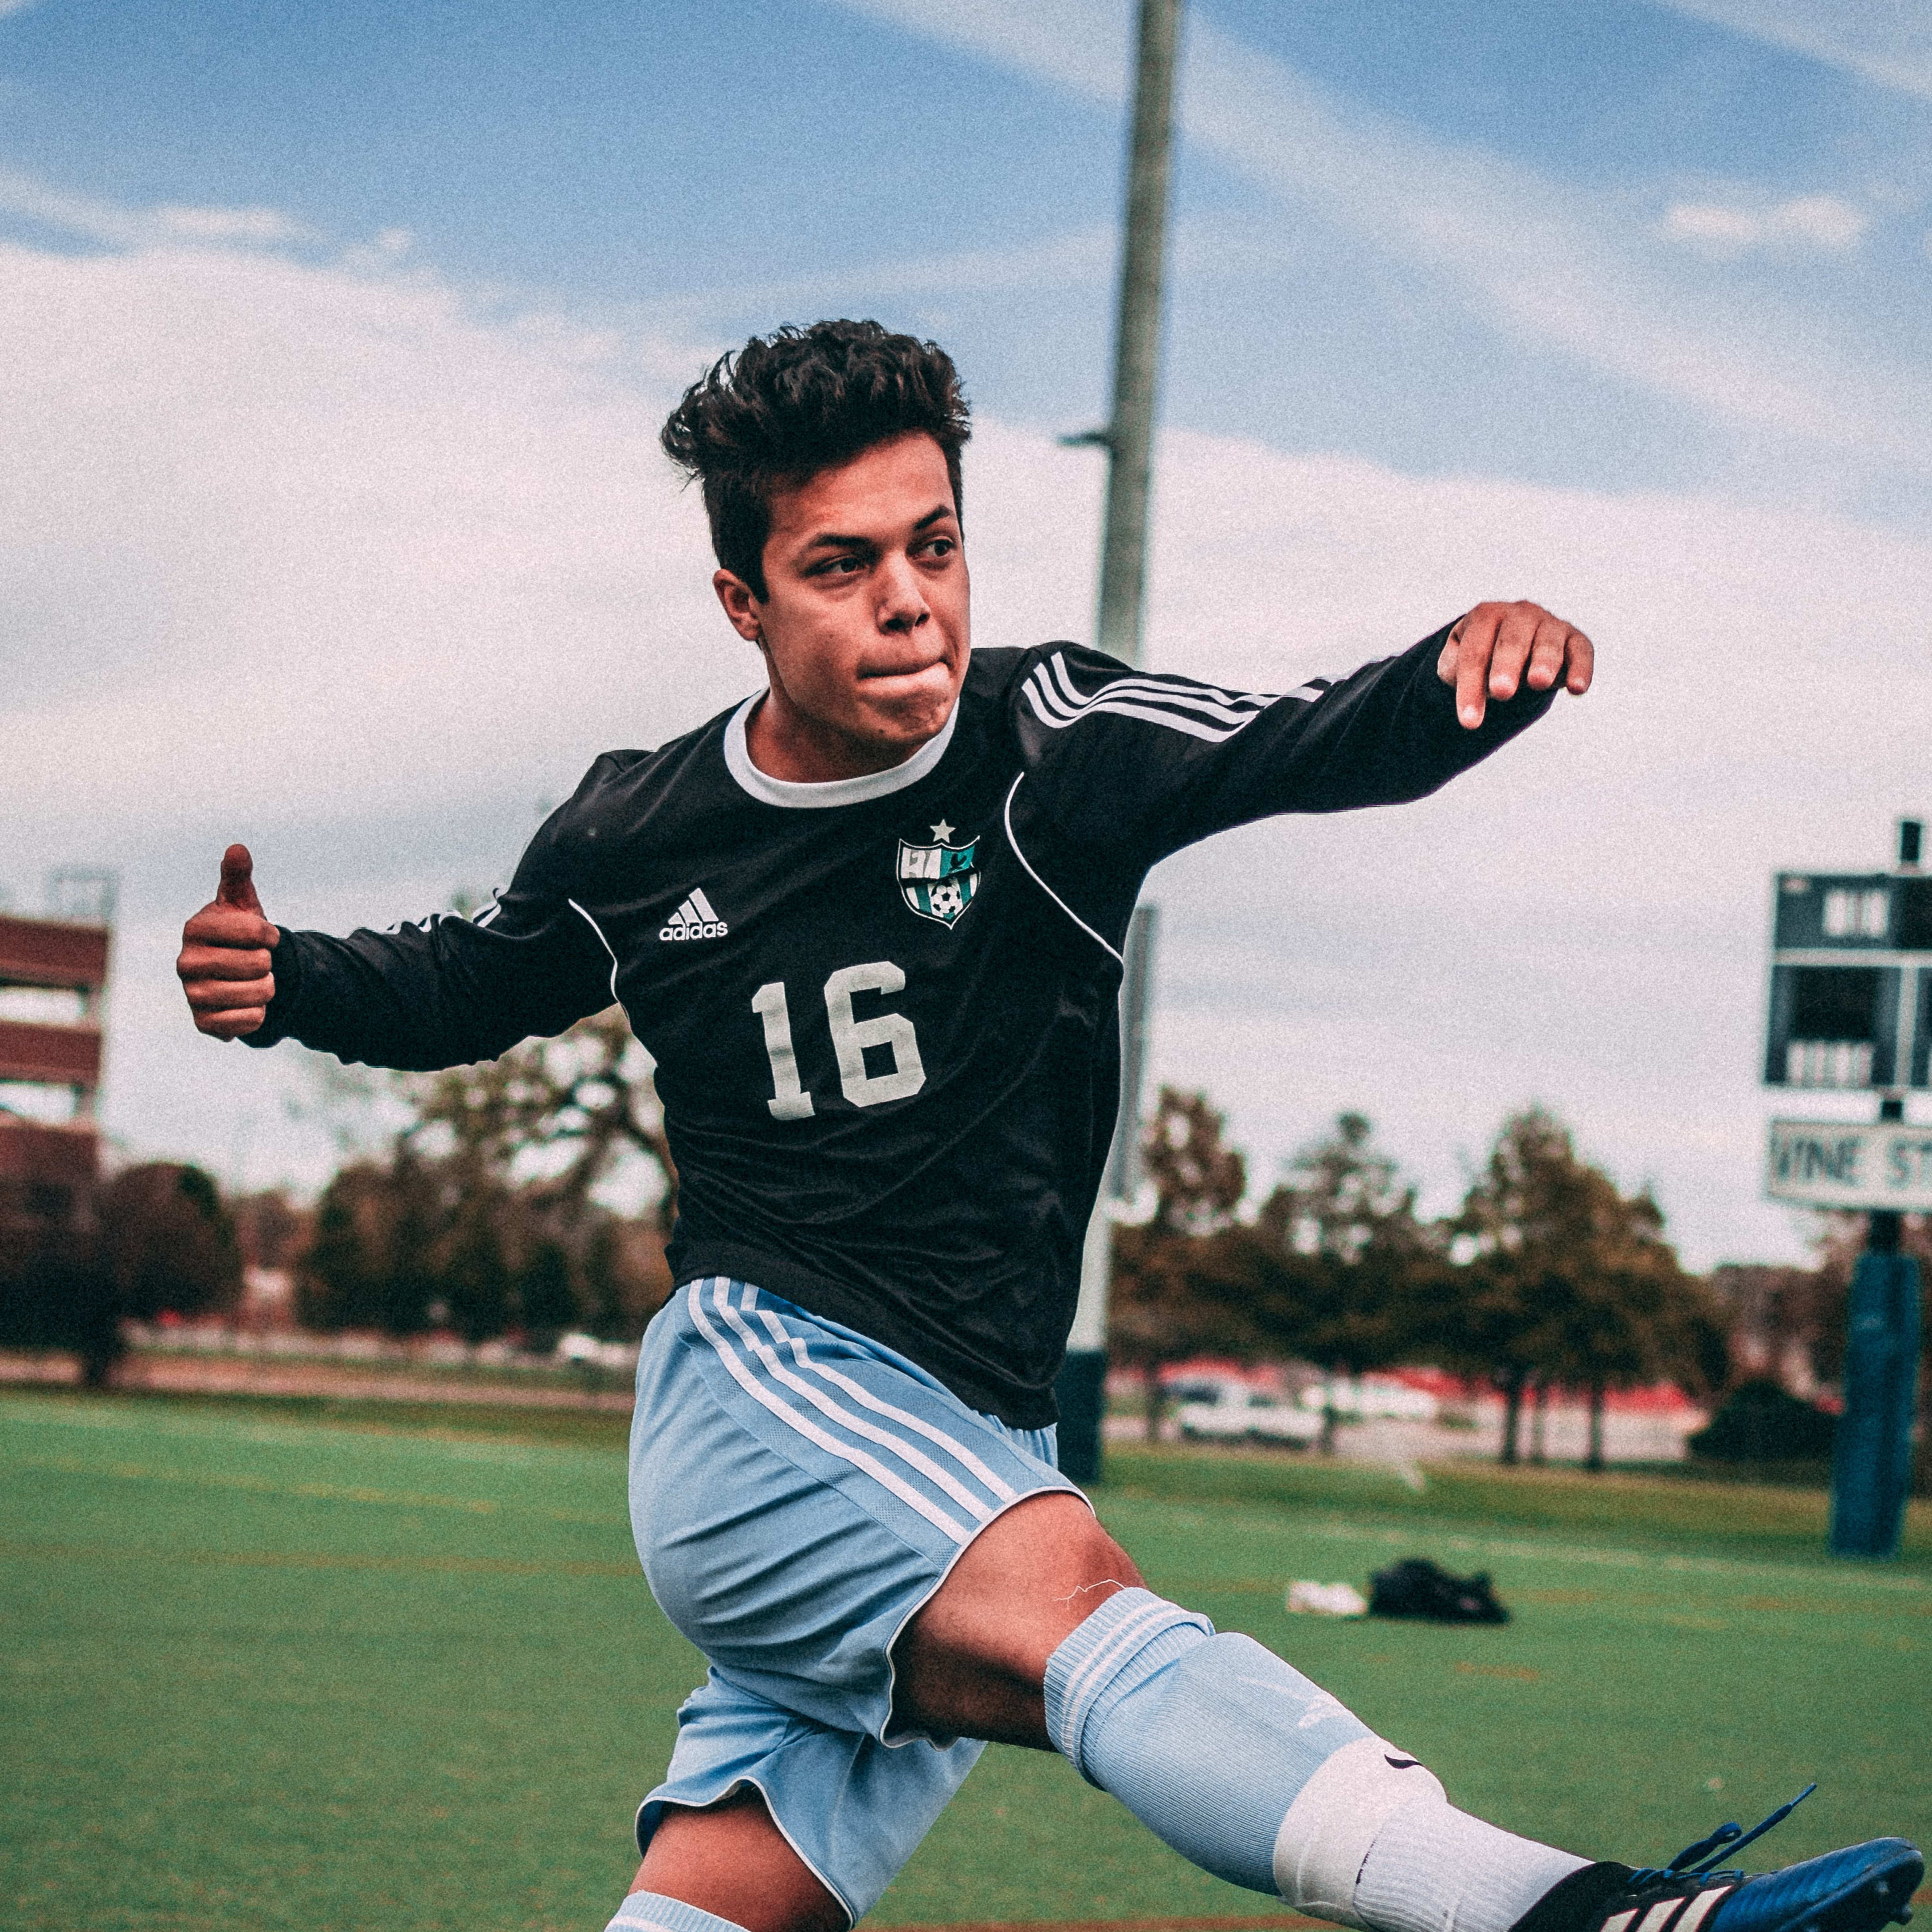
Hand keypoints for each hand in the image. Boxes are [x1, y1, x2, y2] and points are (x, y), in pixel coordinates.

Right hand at [177, 844, 281, 1039]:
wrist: (236, 972)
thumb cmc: (239, 931)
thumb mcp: (241, 903)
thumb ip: (237, 877)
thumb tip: (237, 848)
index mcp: (194, 928)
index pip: (256, 931)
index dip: (270, 934)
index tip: (264, 935)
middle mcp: (185, 962)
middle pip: (257, 964)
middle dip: (268, 963)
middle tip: (256, 961)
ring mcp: (191, 994)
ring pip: (257, 994)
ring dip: (267, 988)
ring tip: (254, 980)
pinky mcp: (203, 1022)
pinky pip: (248, 1021)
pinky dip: (259, 1014)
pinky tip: (248, 1004)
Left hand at [1437, 600, 1592, 728]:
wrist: (1510, 643)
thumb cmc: (1482, 656)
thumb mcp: (1457, 660)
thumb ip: (1453, 666)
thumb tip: (1460, 675)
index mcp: (1486, 616)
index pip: (1474, 652)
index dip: (1470, 686)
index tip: (1469, 722)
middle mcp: (1519, 614)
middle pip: (1511, 642)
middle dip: (1506, 666)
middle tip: (1501, 692)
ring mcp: (1549, 624)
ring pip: (1547, 642)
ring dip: (1544, 662)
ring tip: (1538, 683)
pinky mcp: (1575, 639)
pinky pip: (1581, 650)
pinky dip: (1582, 668)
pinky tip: (1577, 689)